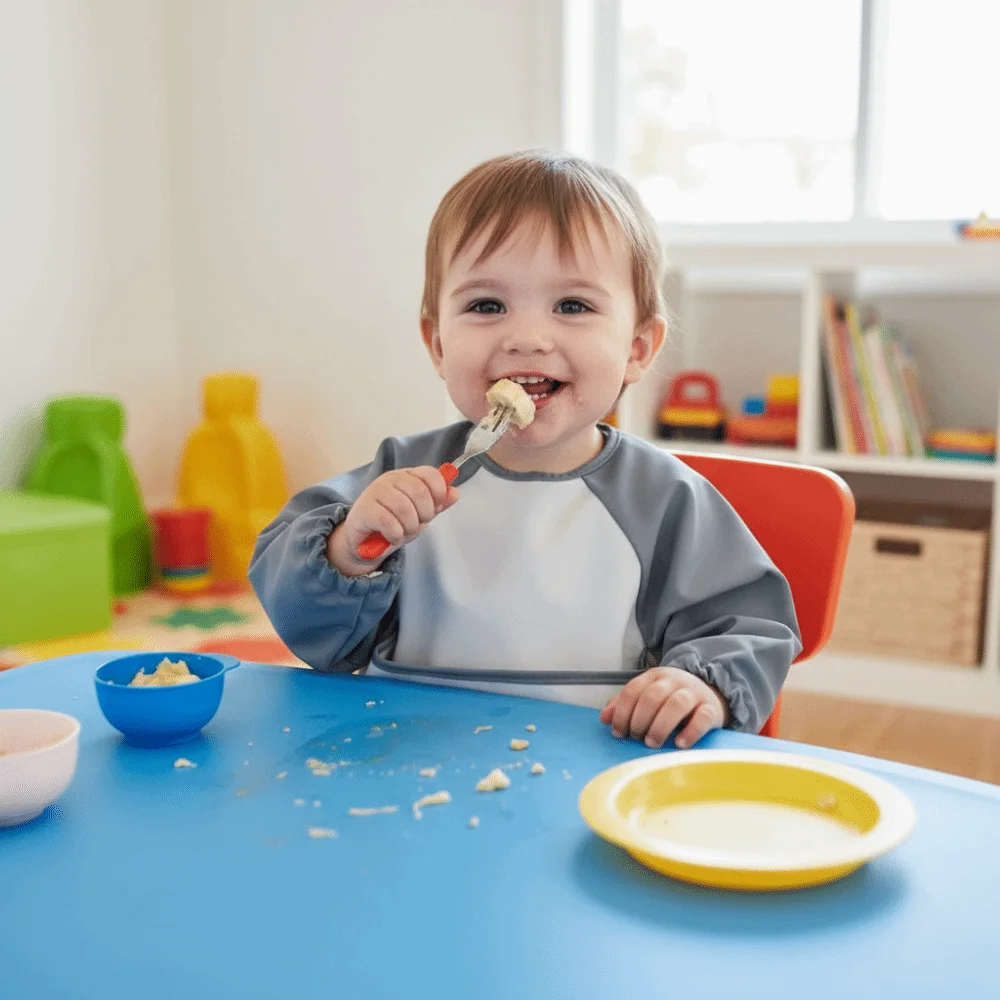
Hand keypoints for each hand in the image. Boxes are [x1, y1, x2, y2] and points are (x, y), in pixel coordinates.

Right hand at [327, 467, 458, 576]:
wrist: (364, 543)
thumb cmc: (393, 524)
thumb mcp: (421, 515)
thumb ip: (438, 504)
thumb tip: (455, 493)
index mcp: (407, 476)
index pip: (430, 474)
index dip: (439, 493)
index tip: (436, 508)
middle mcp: (391, 479)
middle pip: (420, 492)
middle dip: (425, 515)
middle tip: (417, 524)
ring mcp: (375, 491)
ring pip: (404, 508)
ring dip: (409, 527)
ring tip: (403, 532)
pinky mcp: (364, 509)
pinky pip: (388, 522)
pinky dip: (395, 534)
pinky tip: (392, 536)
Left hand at [599, 666, 728, 749]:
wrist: (709, 694)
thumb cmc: (671, 700)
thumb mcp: (647, 697)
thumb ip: (624, 705)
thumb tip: (604, 718)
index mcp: (654, 676)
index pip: (633, 690)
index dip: (622, 713)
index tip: (619, 732)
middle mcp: (674, 681)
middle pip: (653, 696)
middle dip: (640, 720)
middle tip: (637, 738)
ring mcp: (694, 693)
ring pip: (677, 703)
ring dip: (660, 725)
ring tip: (652, 742)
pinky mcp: (712, 708)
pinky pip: (702, 717)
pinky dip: (690, 731)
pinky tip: (679, 744)